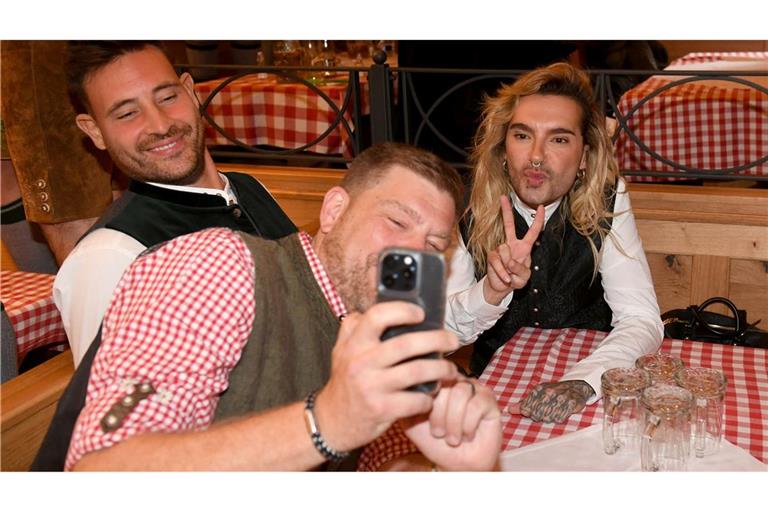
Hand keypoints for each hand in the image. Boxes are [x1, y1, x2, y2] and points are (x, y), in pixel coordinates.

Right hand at [315, 301, 459, 451]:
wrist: (332, 421)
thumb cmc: (344, 382)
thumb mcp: (341, 350)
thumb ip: (355, 327)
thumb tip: (378, 305)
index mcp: (354, 344)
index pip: (377, 316)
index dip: (402, 311)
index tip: (420, 313)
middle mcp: (361, 363)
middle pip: (406, 344)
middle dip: (436, 340)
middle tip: (452, 340)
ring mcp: (371, 387)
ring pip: (417, 371)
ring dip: (441, 369)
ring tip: (450, 370)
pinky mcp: (381, 410)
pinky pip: (415, 400)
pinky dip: (429, 398)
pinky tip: (432, 394)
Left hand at [402, 378, 501, 470]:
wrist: (455, 464)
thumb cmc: (434, 442)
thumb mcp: (411, 421)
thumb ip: (406, 400)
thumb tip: (408, 385)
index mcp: (435, 381)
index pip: (428, 376)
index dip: (425, 401)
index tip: (424, 421)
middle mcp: (455, 379)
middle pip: (444, 384)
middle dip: (438, 415)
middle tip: (438, 433)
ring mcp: (473, 388)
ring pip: (460, 393)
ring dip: (453, 422)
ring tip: (452, 438)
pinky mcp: (489, 400)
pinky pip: (476, 405)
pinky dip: (468, 426)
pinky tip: (467, 435)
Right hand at [483, 196, 543, 305]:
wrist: (501, 286)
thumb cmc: (516, 279)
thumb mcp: (524, 278)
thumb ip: (521, 269)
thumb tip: (511, 261)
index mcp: (524, 247)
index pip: (533, 231)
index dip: (538, 220)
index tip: (541, 207)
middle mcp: (512, 245)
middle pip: (508, 225)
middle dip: (506, 211)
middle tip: (503, 197)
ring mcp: (501, 249)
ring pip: (505, 250)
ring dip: (509, 266)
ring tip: (510, 274)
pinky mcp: (492, 256)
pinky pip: (497, 261)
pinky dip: (502, 272)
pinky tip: (505, 277)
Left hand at [508, 380, 593, 422]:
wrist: (576, 387)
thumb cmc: (554, 392)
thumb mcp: (538, 394)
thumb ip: (524, 403)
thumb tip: (510, 410)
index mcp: (539, 389)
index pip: (527, 405)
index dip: (527, 412)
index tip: (529, 413)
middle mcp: (549, 392)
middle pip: (537, 412)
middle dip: (538, 416)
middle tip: (542, 415)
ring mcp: (561, 398)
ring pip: (548, 416)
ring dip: (548, 418)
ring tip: (551, 414)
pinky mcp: (571, 404)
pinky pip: (561, 417)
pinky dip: (558, 418)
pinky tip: (559, 414)